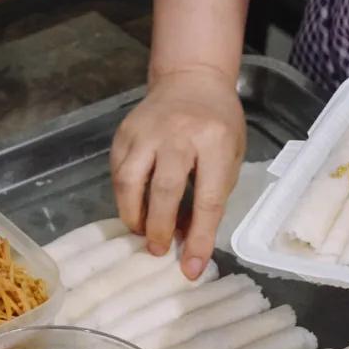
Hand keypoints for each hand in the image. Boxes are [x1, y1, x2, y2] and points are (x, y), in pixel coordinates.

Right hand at [110, 67, 245, 278]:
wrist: (191, 80)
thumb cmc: (219, 124)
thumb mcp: (231, 156)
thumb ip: (212, 195)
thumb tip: (186, 239)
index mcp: (215, 141)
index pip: (207, 199)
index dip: (198, 238)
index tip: (190, 268)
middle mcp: (178, 134)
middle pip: (163, 190)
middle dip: (159, 228)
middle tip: (159, 250)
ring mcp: (146, 131)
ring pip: (129, 181)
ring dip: (133, 215)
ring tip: (142, 232)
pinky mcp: (124, 132)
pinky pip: (117, 172)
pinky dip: (123, 197)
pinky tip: (134, 207)